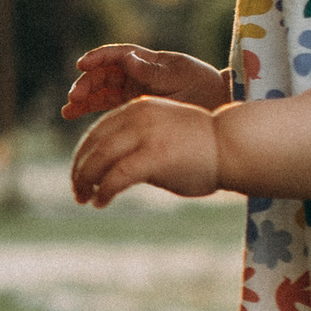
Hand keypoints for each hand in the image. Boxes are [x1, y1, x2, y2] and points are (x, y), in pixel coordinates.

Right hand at [61, 43, 230, 121]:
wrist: (221, 109)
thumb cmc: (205, 91)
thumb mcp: (181, 80)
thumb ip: (153, 72)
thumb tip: (127, 58)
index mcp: (151, 62)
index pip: (119, 55)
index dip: (99, 58)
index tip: (82, 65)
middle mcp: (139, 74)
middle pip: (105, 74)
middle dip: (87, 83)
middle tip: (74, 97)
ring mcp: (135, 90)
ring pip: (102, 91)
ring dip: (83, 98)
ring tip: (67, 110)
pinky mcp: (134, 106)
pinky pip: (108, 106)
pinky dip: (91, 109)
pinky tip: (74, 115)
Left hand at [69, 96, 225, 206]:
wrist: (233, 146)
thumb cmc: (201, 148)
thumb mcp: (161, 134)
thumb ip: (136, 144)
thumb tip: (111, 170)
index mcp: (138, 109)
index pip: (98, 132)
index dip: (83, 155)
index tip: (79, 175)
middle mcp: (137, 117)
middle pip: (94, 144)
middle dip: (80, 169)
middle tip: (77, 192)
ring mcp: (145, 135)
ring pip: (100, 158)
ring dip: (86, 181)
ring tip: (84, 198)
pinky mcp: (154, 156)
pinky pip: (117, 175)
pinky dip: (104, 190)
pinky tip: (101, 202)